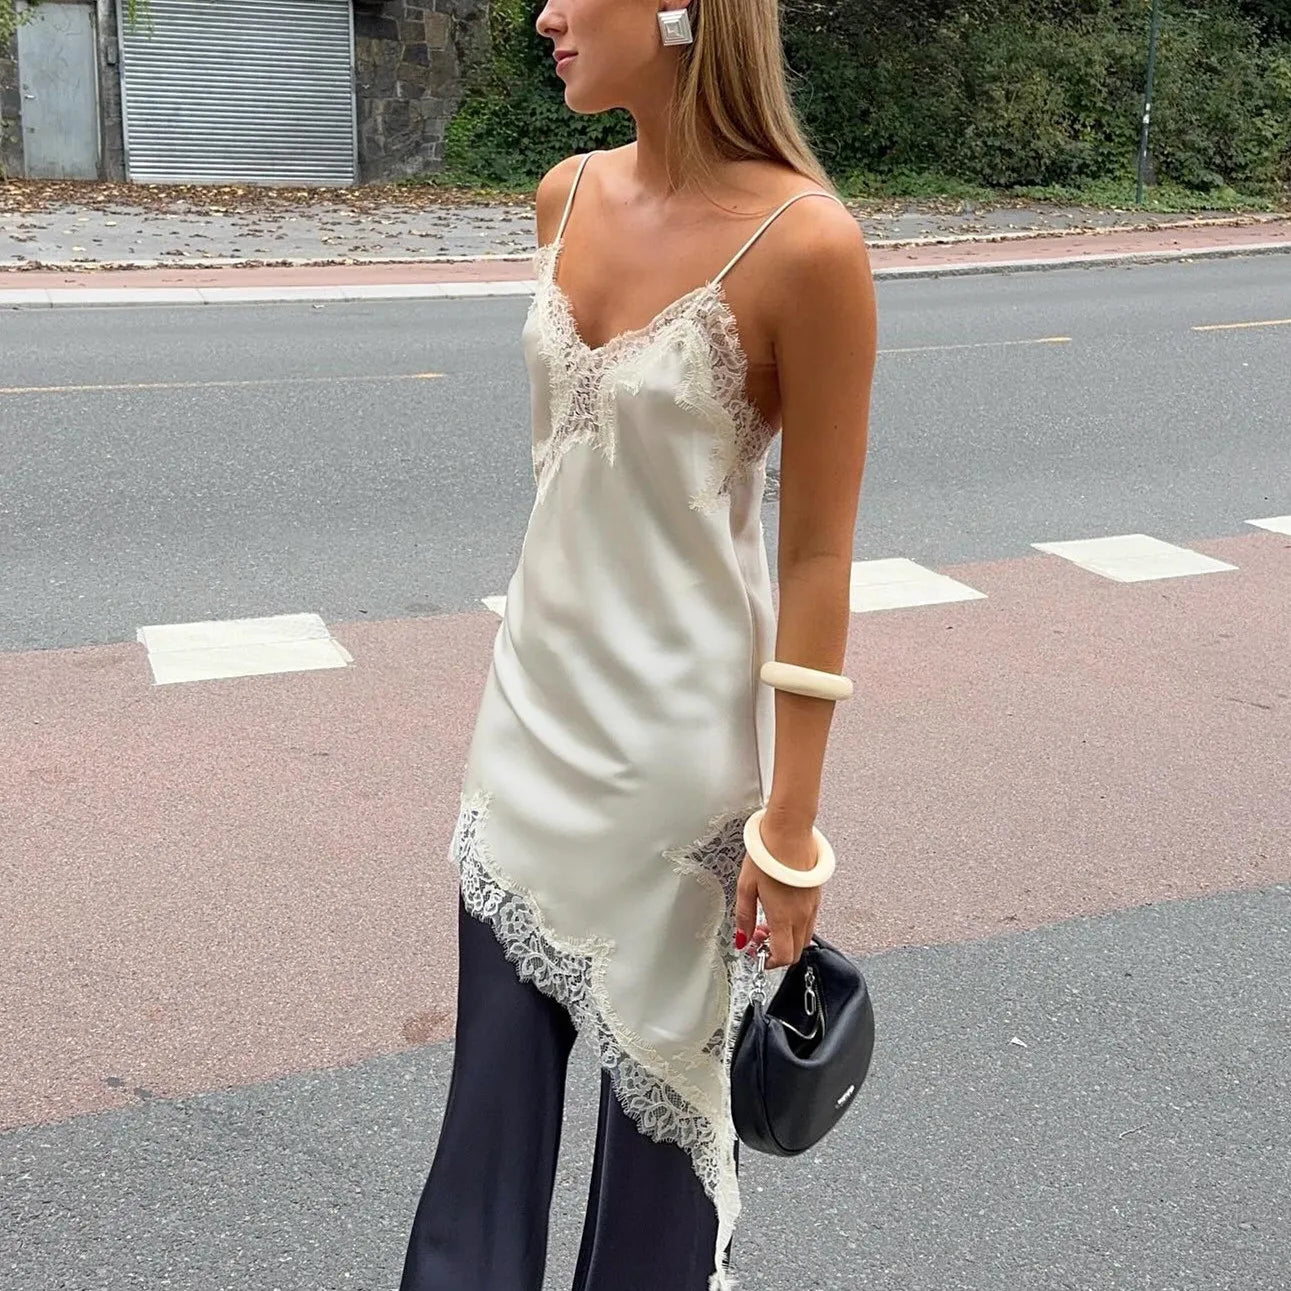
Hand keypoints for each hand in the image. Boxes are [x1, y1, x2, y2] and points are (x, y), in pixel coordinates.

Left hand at [732, 816, 821, 969]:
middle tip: (760, 938)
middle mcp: (802, 915)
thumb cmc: (767, 855)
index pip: (783, 956)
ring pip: (804, 938)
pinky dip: (796, 926)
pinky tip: (782, 910)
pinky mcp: (816, 896)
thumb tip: (742, 937)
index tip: (757, 954)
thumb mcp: (745, 887)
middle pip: (795, 951)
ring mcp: (812, 906)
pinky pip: (809, 922)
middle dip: (777, 952)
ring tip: (768, 922)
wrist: (790, 833)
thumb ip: (744, 917)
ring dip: (787, 939)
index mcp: (784, 917)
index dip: (769, 962)